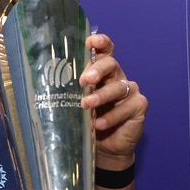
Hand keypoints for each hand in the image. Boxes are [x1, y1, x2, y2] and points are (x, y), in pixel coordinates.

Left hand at [79, 33, 146, 168]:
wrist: (105, 147)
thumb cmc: (88, 121)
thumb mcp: (77, 104)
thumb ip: (72, 92)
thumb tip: (50, 83)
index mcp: (103, 72)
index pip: (105, 51)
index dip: (100, 43)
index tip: (90, 41)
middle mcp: (117, 77)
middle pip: (111, 64)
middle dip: (97, 69)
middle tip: (85, 80)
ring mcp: (130, 91)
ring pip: (117, 88)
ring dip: (101, 96)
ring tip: (86, 105)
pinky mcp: (139, 106)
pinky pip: (126, 108)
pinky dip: (111, 117)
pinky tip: (99, 124)